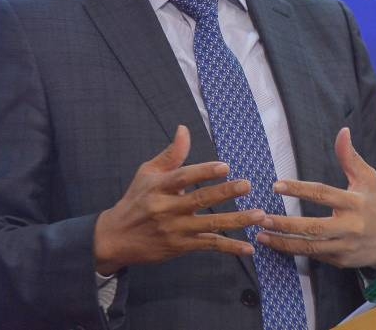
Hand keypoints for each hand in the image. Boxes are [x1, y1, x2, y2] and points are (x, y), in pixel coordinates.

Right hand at [93, 125, 263, 274]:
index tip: (225, 166)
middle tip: (247, 185)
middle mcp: (166, 209)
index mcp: (158, 187)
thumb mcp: (147, 174)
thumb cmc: (136, 200)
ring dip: (237, 220)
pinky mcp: (181, 246)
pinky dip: (230, 247)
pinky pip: (209, 245)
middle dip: (225, 193)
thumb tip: (184, 129)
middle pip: (199, 200)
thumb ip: (171, 155)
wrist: (115, 239)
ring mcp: (175, 229)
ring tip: (260, 214)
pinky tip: (248, 247)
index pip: (183, 177)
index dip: (204, 171)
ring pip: (210, 224)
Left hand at [256, 127, 375, 269]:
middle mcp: (350, 226)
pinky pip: (313, 257)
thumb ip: (350, 157)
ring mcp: (345, 246)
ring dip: (283, 243)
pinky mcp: (340, 261)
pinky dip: (293, 252)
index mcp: (354, 203)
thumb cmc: (373, 204)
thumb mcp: (367, 179)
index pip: (323, 194)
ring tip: (261, 236)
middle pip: (314, 227)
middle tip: (261, 218)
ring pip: (310, 247)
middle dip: (286, 224)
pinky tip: (275, 245)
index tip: (276, 185)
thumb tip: (343, 131)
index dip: (299, 189)